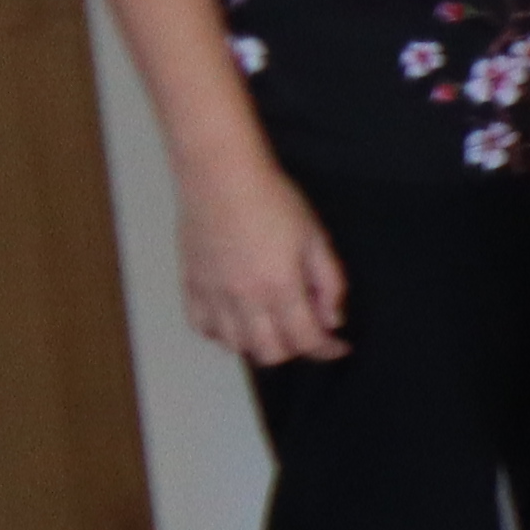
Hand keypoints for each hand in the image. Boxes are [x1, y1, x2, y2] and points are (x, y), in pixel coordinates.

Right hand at [176, 144, 347, 367]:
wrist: (221, 177)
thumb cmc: (271, 199)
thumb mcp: (316, 238)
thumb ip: (329, 283)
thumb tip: (332, 319)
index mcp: (280, 286)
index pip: (306, 340)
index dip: (327, 350)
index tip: (338, 346)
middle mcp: (244, 298)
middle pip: (271, 352)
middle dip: (296, 350)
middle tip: (308, 333)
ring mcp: (213, 294)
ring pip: (236, 346)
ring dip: (259, 345)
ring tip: (275, 327)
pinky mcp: (192, 285)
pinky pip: (202, 328)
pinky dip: (222, 334)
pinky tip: (237, 322)